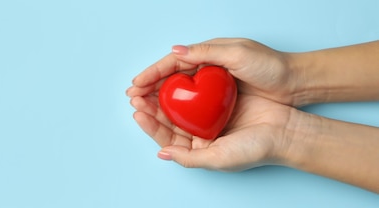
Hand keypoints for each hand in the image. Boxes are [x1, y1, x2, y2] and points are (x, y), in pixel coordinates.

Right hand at [127, 38, 307, 106]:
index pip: (172, 65)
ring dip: (157, 105)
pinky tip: (164, 122)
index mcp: (207, 57)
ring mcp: (211, 93)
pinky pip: (190, 113)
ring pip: (176, 99)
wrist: (295, 85)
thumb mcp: (238, 53)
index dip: (151, 74)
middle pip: (169, 83)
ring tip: (141, 111)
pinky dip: (175, 117)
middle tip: (132, 100)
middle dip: (148, 91)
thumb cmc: (269, 66)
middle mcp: (206, 75)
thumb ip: (206, 52)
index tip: (135, 85)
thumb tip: (176, 52)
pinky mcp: (218, 109)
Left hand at [131, 94, 299, 170]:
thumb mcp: (218, 159)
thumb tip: (162, 153)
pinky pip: (197, 91)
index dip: (150, 125)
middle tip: (135, 95)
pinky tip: (172, 79)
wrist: (287, 132)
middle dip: (151, 107)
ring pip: (180, 105)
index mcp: (198, 149)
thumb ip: (189, 158)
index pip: (167, 137)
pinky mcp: (220, 100)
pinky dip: (184, 86)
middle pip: (169, 119)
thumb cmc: (255, 149)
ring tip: (146, 87)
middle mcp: (201, 134)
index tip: (137, 112)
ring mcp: (210, 116)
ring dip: (163, 95)